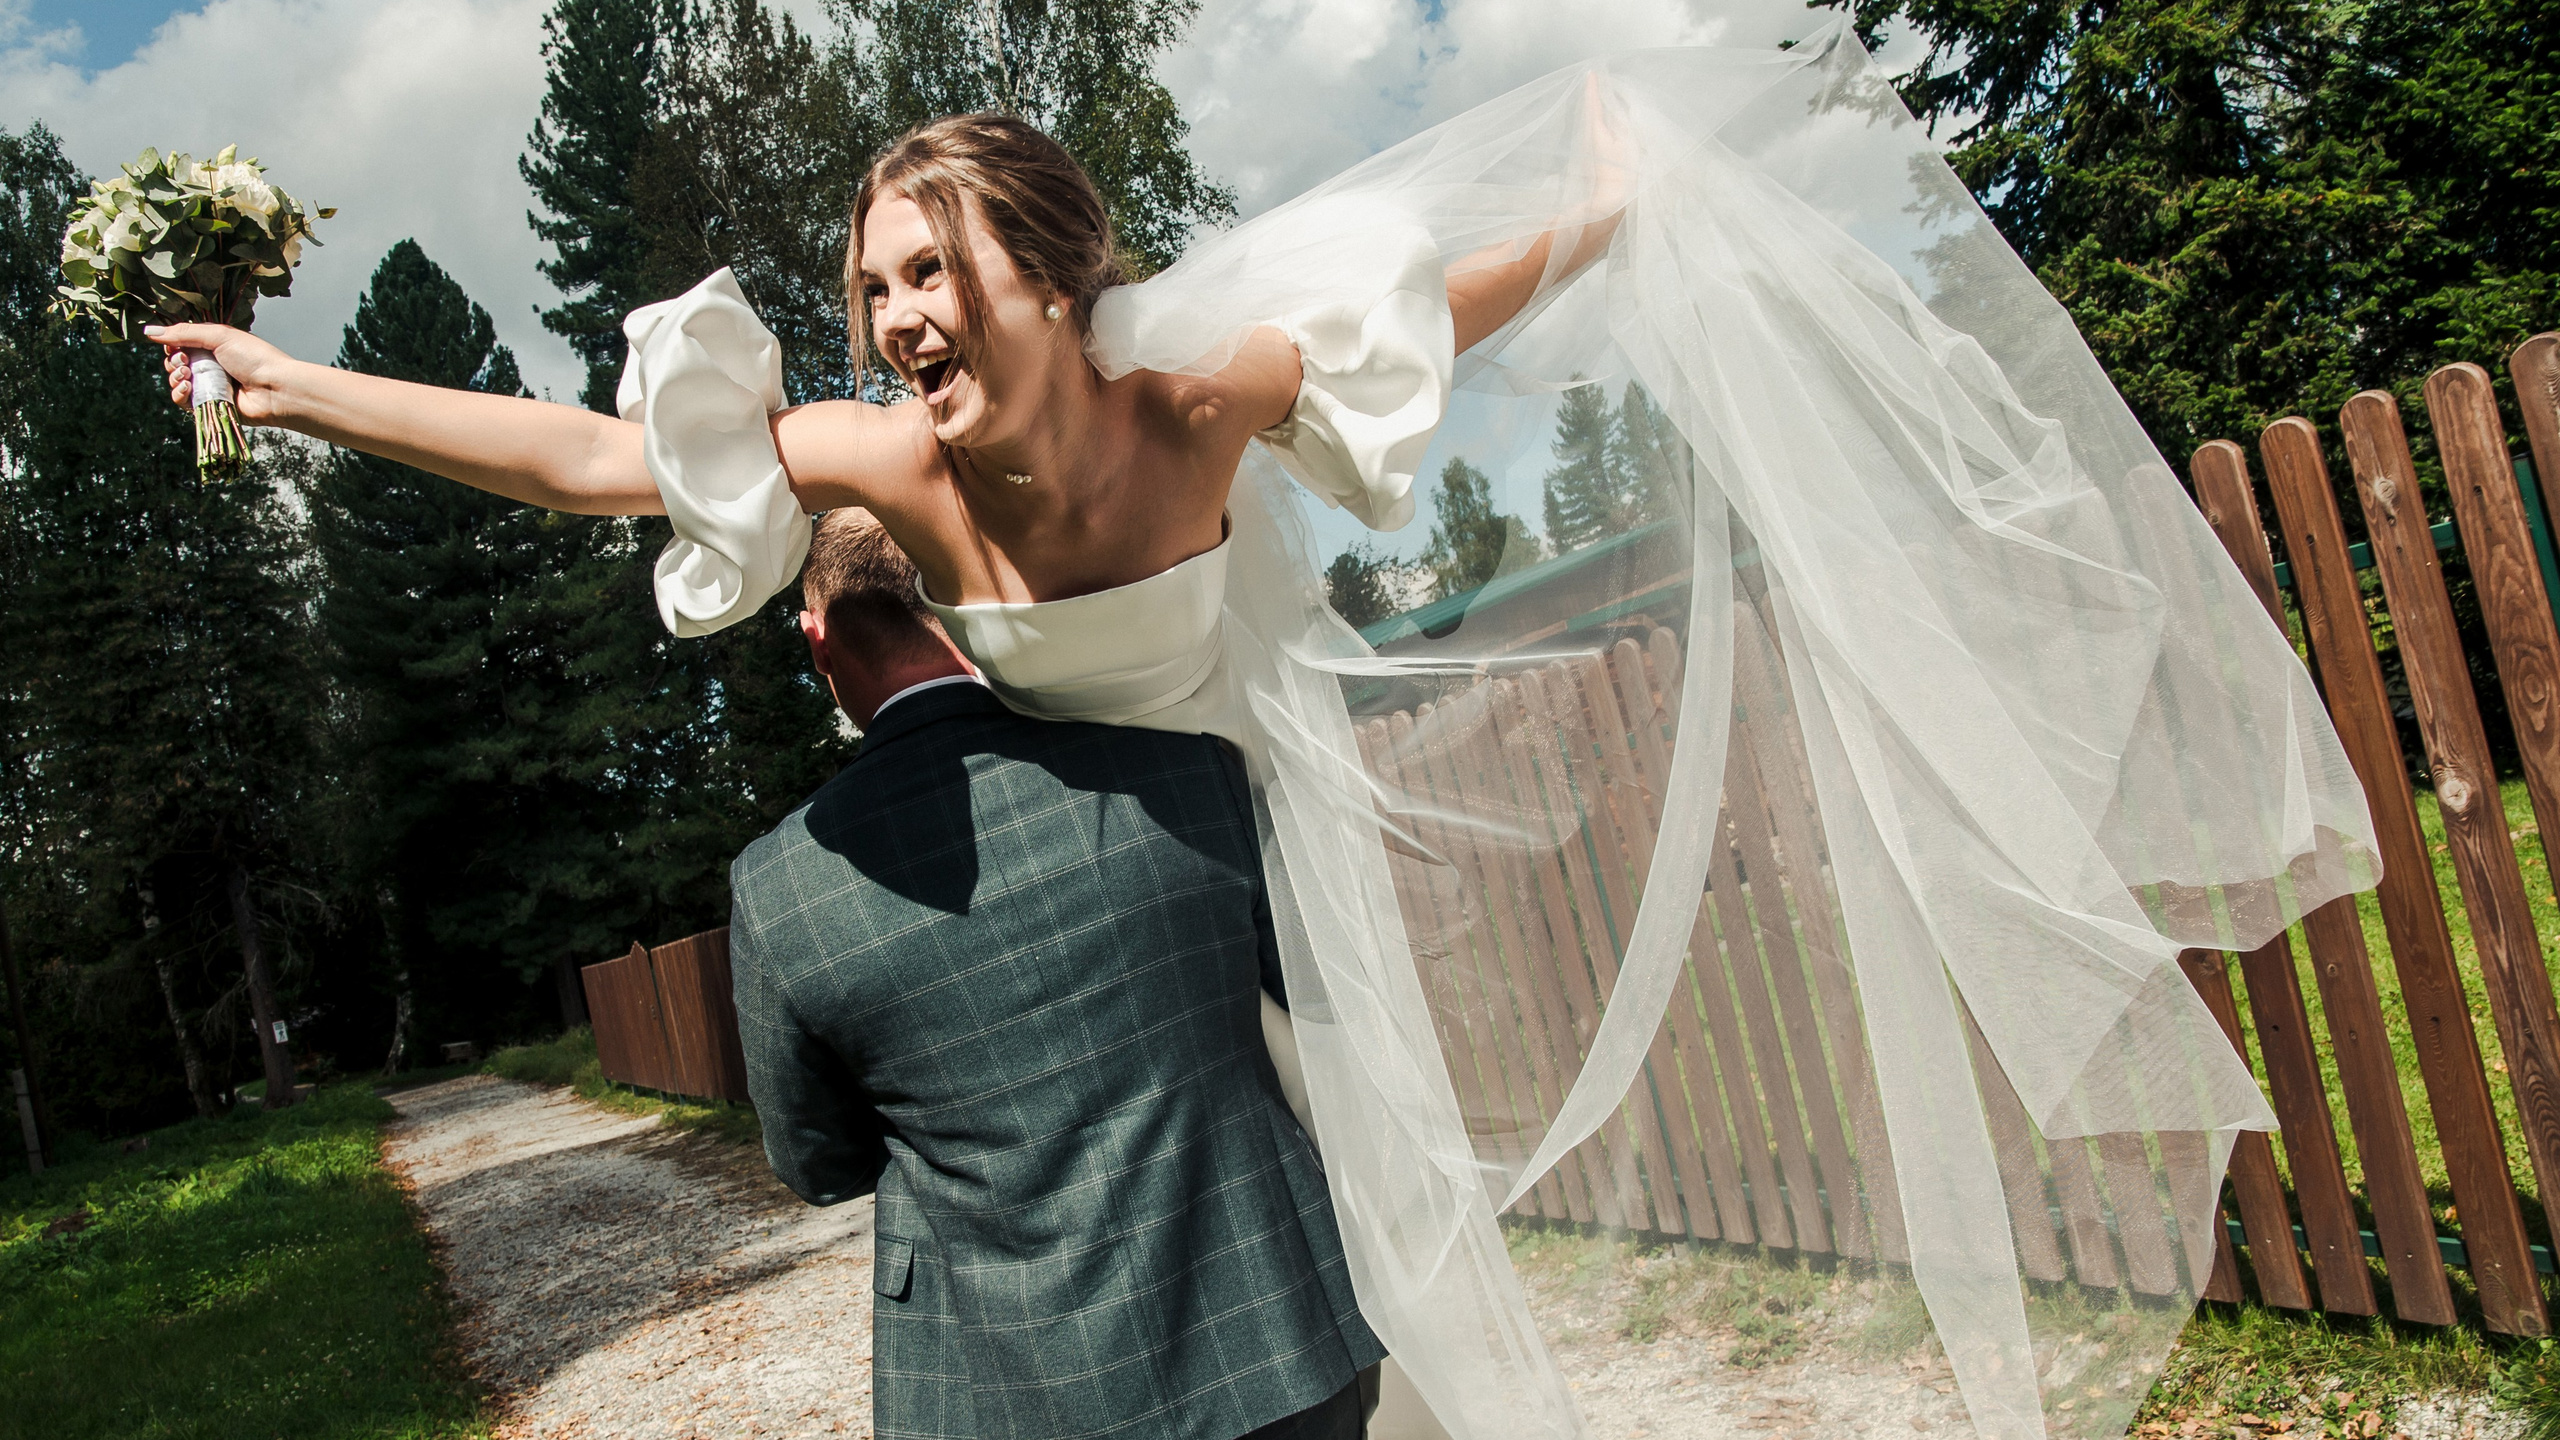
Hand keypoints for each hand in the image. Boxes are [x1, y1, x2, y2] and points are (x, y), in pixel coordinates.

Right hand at [146, 323, 292, 422]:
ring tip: (187, 376)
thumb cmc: (254, 358)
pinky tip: (188, 388)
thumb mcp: (218, 336)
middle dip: (173, 362)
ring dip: (175, 378)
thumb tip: (149, 330)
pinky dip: (180, 394)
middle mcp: (211, 365)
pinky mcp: (210, 405)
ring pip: (176, 383)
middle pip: (175, 364)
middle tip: (185, 362)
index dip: (172, 345)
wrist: (276, 389)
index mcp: (213, 346)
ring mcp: (210, 386)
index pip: (180, 344)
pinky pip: (184, 401)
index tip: (174, 346)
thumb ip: (183, 333)